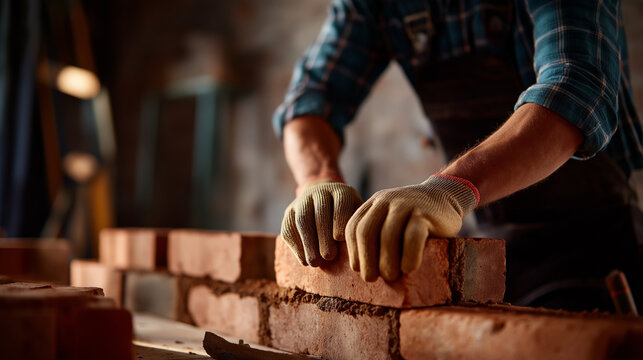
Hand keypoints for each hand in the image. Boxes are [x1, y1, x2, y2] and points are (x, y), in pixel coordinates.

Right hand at [281, 177, 362, 265]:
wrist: (324, 201)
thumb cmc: (349, 218)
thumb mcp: (357, 217)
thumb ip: (356, 229)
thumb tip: (357, 251)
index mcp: (342, 192)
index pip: (341, 202)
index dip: (340, 220)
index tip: (340, 239)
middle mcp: (321, 192)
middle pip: (320, 212)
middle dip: (323, 236)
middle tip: (329, 257)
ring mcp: (302, 201)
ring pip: (302, 220)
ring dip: (308, 244)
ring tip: (314, 263)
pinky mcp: (289, 212)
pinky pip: (289, 228)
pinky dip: (296, 246)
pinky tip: (304, 261)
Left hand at [345, 174, 478, 281]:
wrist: (445, 196)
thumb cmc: (414, 220)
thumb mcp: (389, 220)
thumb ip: (375, 236)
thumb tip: (363, 272)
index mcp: (373, 204)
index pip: (353, 228)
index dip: (353, 251)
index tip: (358, 269)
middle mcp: (386, 200)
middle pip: (366, 232)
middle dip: (366, 259)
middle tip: (371, 278)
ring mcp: (406, 205)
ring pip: (388, 236)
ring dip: (386, 262)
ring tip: (390, 277)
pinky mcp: (425, 214)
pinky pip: (413, 237)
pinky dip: (408, 256)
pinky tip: (408, 269)